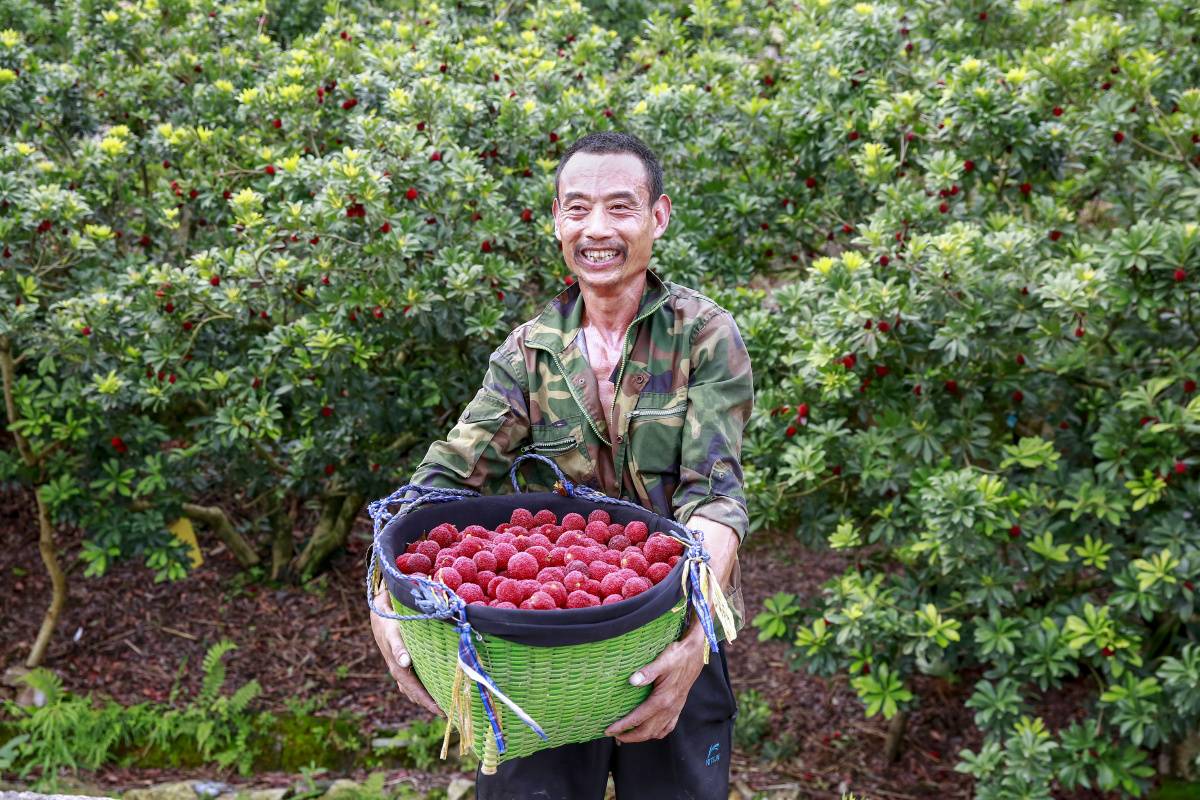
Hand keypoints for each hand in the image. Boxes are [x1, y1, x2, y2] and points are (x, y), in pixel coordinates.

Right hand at [370, 588, 443, 715]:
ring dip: (426, 698)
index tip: (443, 712)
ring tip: (443, 703)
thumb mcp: (394, 635)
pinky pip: (413, 681)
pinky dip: (422, 688)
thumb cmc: (389, 625)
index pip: (416, 692)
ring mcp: (401, 669)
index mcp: (399, 670)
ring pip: (414, 690)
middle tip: (449, 712)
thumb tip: (405, 663)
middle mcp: (400, 673)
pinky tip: (432, 687)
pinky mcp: (403, 664)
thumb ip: (399, 649)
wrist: (380, 617)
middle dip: (431, 704)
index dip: (429, 703)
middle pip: (416, 695)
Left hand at [603, 625, 707, 741]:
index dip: (622, 726)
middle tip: (614, 735)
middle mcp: (669, 708)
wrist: (695, 655)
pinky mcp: (678, 707)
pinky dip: (657, 733)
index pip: (638, 718)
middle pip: (646, 731)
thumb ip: (647, 672)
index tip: (609, 730)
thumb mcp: (663, 661)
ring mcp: (674, 709)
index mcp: (662, 700)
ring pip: (656, 732)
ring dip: (641, 736)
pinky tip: (650, 731)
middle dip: (629, 736)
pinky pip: (667, 727)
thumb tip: (632, 681)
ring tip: (628, 735)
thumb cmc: (678, 656)